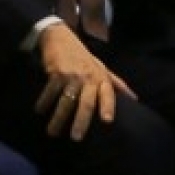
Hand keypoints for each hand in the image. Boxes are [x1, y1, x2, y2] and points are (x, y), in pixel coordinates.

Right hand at [34, 24, 134, 139]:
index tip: (106, 121)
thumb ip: (116, 83)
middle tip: (76, 137)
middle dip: (81, 121)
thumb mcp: (101, 67)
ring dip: (58, 118)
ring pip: (66, 101)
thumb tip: (135, 99)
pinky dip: (44, 102)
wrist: (59, 36)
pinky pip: (50, 91)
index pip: (108, 94)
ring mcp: (71, 75)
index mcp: (101, 78)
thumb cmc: (82, 55)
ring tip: (52, 132)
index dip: (107, 106)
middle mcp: (88, 77)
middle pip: (86, 103)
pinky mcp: (55, 72)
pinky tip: (39, 111)